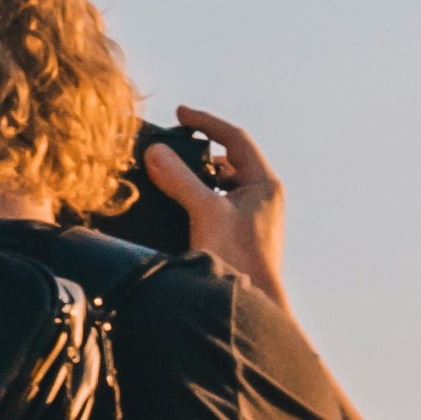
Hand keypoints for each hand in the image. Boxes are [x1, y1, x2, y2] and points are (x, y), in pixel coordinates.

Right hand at [141, 102, 290, 304]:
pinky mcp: (239, 233)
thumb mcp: (205, 212)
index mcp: (264, 184)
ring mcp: (252, 216)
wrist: (251, 305)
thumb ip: (179, 179)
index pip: (235, 138)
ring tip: (167, 174)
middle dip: (198, 152)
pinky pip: (215, 203)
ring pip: (220, 184)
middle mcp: (262, 197)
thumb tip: (155, 151)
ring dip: (195, 176)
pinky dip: (196, 197)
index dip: (207, 122)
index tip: (180, 114)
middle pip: (228, 160)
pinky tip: (175, 203)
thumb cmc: (237, 259)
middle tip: (170, 146)